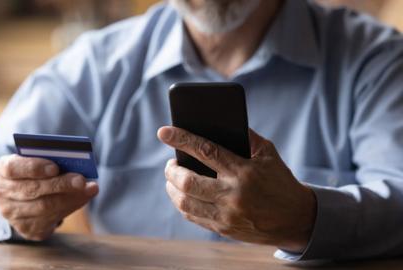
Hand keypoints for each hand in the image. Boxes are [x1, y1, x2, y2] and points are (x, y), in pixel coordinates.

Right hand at [0, 154, 98, 240]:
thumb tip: (74, 164)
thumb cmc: (32, 172)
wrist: (21, 196)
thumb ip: (48, 161)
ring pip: (44, 207)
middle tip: (82, 180)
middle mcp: (2, 193)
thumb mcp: (34, 161)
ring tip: (89, 189)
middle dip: (61, 184)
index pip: (13, 168)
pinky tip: (83, 198)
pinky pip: (51, 220)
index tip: (55, 167)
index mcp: (1, 170)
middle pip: (33, 190)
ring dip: (71, 198)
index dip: (35, 168)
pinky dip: (70, 207)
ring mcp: (12, 214)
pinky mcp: (26, 228)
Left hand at [157, 126, 315, 252]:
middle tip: (170, 164)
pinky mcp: (223, 229)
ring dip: (171, 188)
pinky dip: (182, 203)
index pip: (206, 151)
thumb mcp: (268, 153)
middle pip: (187, 181)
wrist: (296, 219)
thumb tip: (216, 122)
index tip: (163, 132)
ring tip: (172, 179)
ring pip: (184, 203)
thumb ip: (245, 136)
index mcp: (244, 172)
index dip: (181, 139)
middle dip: (171, 170)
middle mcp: (233, 195)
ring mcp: (227, 216)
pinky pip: (192, 217)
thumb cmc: (279, 180)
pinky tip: (182, 195)